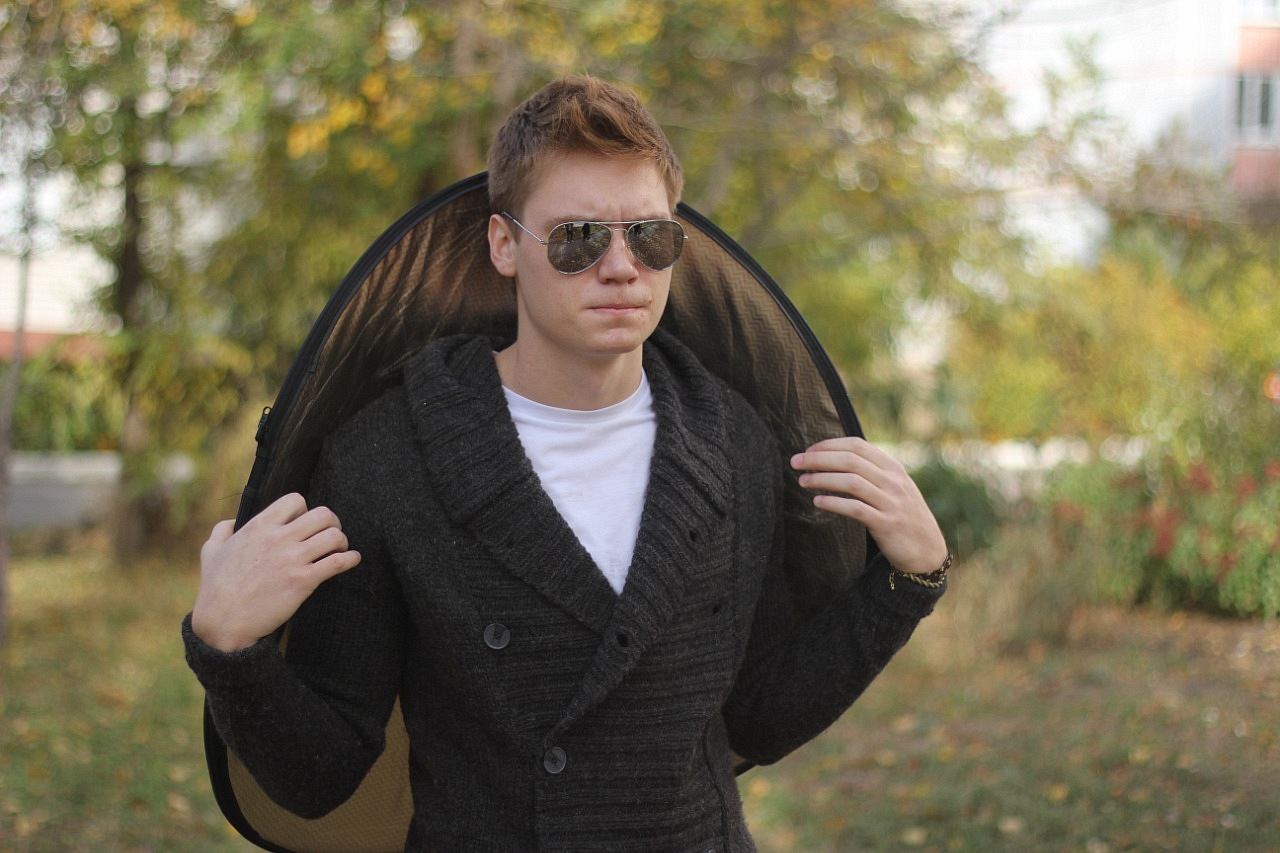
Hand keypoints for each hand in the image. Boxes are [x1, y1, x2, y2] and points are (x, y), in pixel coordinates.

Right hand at [191, 493, 361, 652]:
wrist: (223, 622)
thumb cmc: (216, 589)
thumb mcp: (211, 552)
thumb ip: (222, 531)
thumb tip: (231, 523)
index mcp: (258, 527)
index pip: (295, 500)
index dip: (305, 510)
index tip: (306, 522)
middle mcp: (278, 538)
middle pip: (323, 515)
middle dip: (332, 523)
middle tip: (331, 534)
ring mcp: (291, 559)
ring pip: (334, 536)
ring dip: (342, 541)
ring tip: (340, 550)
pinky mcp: (303, 581)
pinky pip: (338, 562)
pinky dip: (350, 559)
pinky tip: (351, 561)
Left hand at [791, 437, 947, 574]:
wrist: (927, 550)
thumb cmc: (903, 515)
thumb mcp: (894, 487)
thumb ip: (872, 472)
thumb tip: (835, 458)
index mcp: (893, 468)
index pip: (857, 446)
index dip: (829, 445)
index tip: (808, 450)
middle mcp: (894, 482)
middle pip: (850, 461)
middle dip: (819, 459)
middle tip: (796, 462)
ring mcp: (892, 503)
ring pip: (852, 482)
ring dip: (822, 479)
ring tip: (803, 481)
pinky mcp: (887, 524)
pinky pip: (856, 509)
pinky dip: (834, 503)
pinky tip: (818, 502)